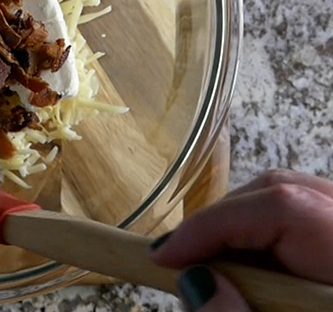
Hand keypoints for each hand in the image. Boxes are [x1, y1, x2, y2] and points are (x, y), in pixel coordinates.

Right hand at [149, 169, 332, 310]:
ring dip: (246, 231)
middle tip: (185, 266)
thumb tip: (197, 284)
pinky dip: (273, 243)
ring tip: (217, 273)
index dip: (214, 224)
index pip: (284, 208)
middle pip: (288, 193)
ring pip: (298, 202)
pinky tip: (257, 279)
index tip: (165, 258)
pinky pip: (312, 224)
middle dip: (226, 223)